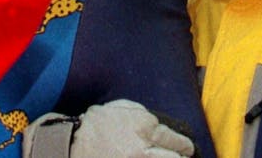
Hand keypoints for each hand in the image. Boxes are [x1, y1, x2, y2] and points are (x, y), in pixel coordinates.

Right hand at [23, 100, 196, 157]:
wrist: (74, 146)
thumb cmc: (96, 125)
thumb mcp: (120, 108)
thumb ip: (143, 115)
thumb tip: (160, 126)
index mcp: (144, 125)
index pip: (176, 140)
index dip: (184, 145)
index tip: (187, 148)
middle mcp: (145, 146)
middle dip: (183, 157)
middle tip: (185, 157)